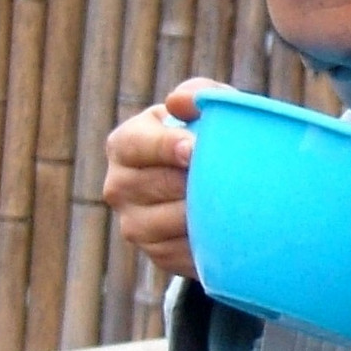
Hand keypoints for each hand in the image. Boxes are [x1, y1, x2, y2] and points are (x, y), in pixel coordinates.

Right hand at [103, 78, 220, 281]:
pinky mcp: (157, 255)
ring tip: (231, 198)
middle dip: (194, 180)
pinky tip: (228, 226)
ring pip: (173, 222)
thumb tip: (180, 103)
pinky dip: (209, 240)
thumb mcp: (199, 110)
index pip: (137, 145)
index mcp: (123, 145)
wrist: (204, 186)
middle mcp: (118, 187)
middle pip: (158, 186)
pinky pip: (186, 251)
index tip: (195, 149)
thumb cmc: (202, 136)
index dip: (166, 146)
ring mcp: (134, 226)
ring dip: (205, 211)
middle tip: (226, 175)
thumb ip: (196, 94)